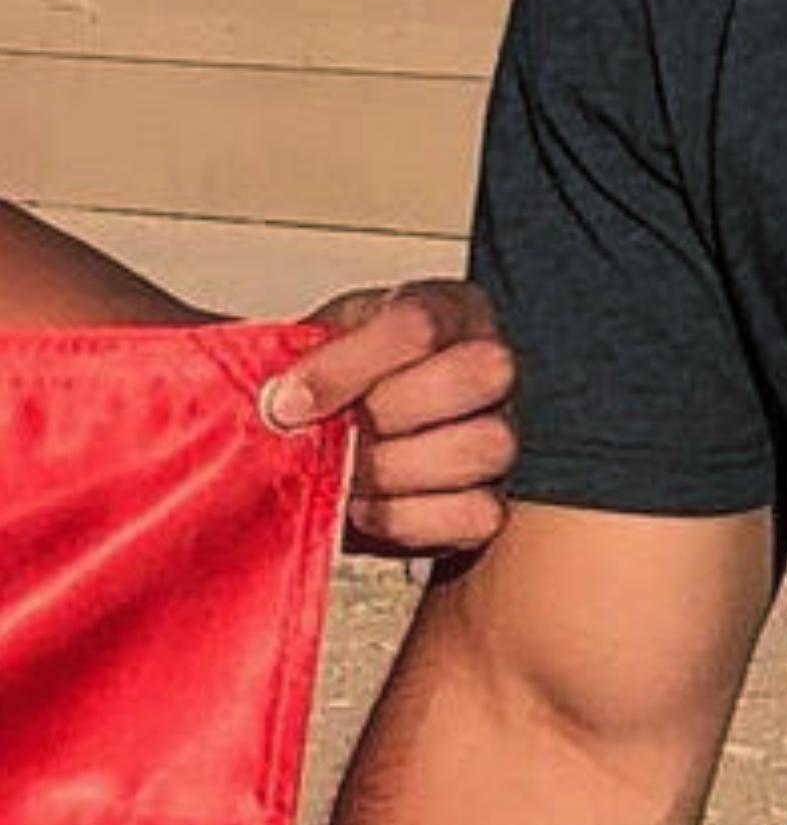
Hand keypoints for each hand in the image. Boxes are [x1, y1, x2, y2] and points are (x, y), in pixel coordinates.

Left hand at [261, 281, 517, 555]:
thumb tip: (248, 390)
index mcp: (446, 308)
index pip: (420, 323)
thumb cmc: (313, 390)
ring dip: (396, 468)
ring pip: (486, 444)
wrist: (317, 443)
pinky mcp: (488, 498)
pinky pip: (479, 513)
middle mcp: (488, 361)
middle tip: (326, 435)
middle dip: (385, 412)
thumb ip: (286, 355)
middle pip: (479, 374)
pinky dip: (411, 517)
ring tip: (340, 474)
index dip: (347, 366)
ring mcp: (501, 429)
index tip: (284, 400)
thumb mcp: (299, 347)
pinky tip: (363, 507)